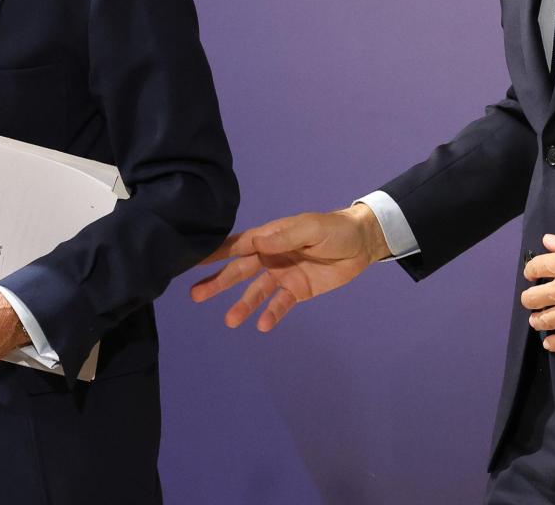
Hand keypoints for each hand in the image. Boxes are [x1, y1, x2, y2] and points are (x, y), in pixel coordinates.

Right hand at [189, 206, 389, 331]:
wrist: (362, 244)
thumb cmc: (334, 230)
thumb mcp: (311, 228)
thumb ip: (284, 236)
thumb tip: (256, 241)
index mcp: (270, 237)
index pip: (237, 246)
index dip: (215, 253)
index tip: (192, 260)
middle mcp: (270, 257)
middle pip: (239, 271)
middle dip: (218, 282)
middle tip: (195, 295)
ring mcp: (282, 275)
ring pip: (255, 292)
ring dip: (242, 305)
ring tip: (229, 321)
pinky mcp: (297, 291)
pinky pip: (280, 304)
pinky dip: (271, 314)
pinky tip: (262, 326)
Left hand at [520, 225, 554, 351]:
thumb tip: (547, 241)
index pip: (534, 268)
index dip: (531, 271)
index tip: (534, 274)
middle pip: (533, 298)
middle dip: (529, 298)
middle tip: (533, 298)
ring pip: (545, 321)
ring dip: (537, 320)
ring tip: (537, 319)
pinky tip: (549, 343)